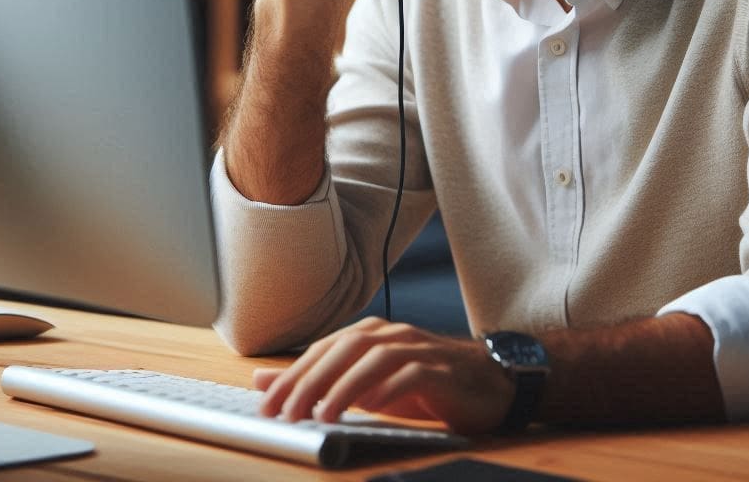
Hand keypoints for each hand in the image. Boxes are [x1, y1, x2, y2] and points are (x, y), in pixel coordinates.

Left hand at [252, 317, 513, 434]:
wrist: (484, 385)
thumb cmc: (421, 385)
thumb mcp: (364, 385)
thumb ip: (317, 380)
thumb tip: (264, 381)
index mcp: (372, 334)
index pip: (324, 348)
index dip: (293, 374)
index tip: (266, 403)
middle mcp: (392, 334)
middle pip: (345, 348)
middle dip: (311, 379)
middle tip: (286, 412)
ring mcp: (418, 349)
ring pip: (374, 357)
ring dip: (343, 385)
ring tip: (320, 414)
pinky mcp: (440, 370)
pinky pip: (409, 374)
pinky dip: (386, 388)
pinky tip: (371, 407)